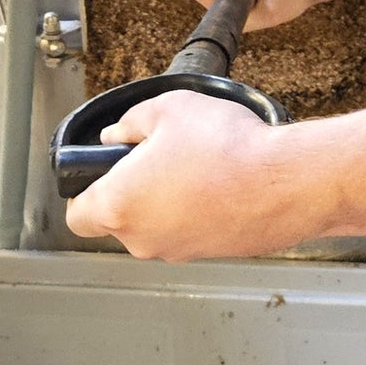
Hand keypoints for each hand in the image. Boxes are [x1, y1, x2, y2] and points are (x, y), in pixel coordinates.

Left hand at [65, 89, 289, 259]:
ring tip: (195, 166)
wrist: (288, 181)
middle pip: (118, 221)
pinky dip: (195, 212)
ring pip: (155, 227)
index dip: (84, 192)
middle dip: (130, 191)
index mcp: (119, 206)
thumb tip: (116, 135)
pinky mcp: (211, 255)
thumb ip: (129, 123)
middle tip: (156, 157)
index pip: (77, 216)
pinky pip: (189, 232)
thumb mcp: (166, 109)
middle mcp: (143, 239)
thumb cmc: (225, 147)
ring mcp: (178, 252)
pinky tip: (218, 183)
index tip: (101, 172)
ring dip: (165, 202)